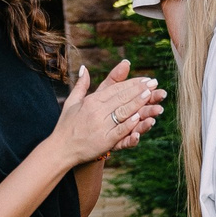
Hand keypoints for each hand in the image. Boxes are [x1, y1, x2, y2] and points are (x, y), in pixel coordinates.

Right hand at [49, 58, 165, 164]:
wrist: (61, 149)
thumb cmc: (67, 125)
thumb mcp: (72, 102)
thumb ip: (81, 85)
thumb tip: (84, 67)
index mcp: (91, 101)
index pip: (115, 89)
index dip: (132, 83)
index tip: (146, 79)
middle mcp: (96, 111)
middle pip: (121, 98)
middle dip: (139, 90)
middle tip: (154, 83)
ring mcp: (100, 126)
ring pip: (122, 112)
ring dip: (137, 103)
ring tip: (150, 95)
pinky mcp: (104, 141)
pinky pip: (119, 131)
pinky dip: (129, 124)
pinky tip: (140, 117)